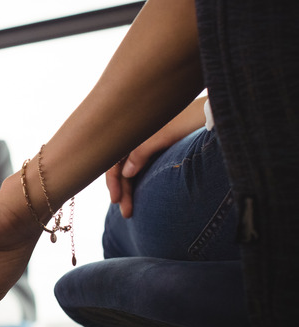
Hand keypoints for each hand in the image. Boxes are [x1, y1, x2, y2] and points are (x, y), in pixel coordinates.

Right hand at [106, 96, 207, 217]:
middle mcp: (138, 139)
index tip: (116, 200)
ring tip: (131, 211)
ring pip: (132, 171)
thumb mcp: (164, 135)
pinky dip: (139, 183)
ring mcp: (149, 144)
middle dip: (123, 191)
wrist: (214, 113)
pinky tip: (140, 195)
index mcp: (134, 133)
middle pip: (122, 168)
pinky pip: (143, 169)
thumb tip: (125, 174)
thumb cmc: (190, 120)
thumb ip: (141, 152)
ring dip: (130, 190)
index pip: (113, 161)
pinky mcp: (160, 149)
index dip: (113, 181)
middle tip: (127, 213)